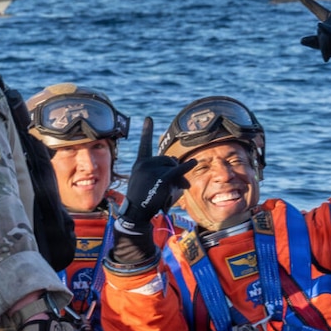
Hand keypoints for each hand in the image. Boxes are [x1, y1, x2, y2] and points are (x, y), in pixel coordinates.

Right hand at [116, 117, 194, 250]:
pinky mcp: (161, 178)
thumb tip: (183, 171)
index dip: (146, 130)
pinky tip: (194, 162)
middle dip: (174, 169)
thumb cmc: (144, 200)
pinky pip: (178, 170)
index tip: (148, 118)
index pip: (144, 143)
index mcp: (140, 163)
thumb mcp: (150, 183)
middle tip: (173, 184)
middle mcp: (145, 163)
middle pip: (168, 159)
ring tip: (168, 192)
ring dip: (177, 178)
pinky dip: (187, 166)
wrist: (136, 212)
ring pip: (173, 167)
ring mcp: (152, 170)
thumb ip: (166, 173)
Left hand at [301, 11, 330, 72]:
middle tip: (327, 58)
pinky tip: (321, 25)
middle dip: (321, 45)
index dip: (309, 3)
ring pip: (324, 36)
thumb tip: (301, 40)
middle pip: (319, 30)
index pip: (319, 10)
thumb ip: (317, 43)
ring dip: (325, 49)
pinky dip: (328, 31)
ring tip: (330, 57)